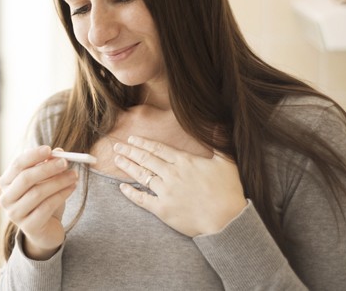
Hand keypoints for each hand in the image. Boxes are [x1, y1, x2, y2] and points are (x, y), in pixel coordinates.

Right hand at [0, 145, 78, 258]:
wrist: (46, 229)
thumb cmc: (43, 199)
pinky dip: (61, 195)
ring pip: (38, 193)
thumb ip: (48, 165)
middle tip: (65, 162)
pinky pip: (46, 207)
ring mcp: (15, 214)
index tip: (50, 149)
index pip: (17, 165)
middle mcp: (6, 198)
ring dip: (59, 181)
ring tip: (74, 175)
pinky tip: (72, 188)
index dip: (33, 155)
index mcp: (6, 182)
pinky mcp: (29, 226)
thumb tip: (59, 152)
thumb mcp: (45, 180)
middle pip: (26, 178)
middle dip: (48, 168)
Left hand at [113, 136, 246, 236]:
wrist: (226, 221)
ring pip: (141, 176)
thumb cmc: (228, 191)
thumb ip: (219, 141)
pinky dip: (130, 193)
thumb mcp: (227, 162)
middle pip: (145, 159)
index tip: (132, 139)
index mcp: (184, 161)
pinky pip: (142, 199)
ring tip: (117, 160)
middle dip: (130, 151)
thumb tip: (219, 123)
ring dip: (128, 166)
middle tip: (117, 146)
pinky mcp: (162, 209)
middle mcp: (171, 174)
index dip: (143, 143)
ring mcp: (165, 191)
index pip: (158, 148)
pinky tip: (122, 187)